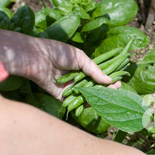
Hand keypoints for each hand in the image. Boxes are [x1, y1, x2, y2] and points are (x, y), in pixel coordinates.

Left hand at [0, 25, 117, 99]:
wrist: (37, 57)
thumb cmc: (57, 52)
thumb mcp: (80, 57)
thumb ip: (94, 70)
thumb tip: (109, 80)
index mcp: (81, 68)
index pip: (99, 76)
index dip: (109, 79)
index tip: (118, 81)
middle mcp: (77, 79)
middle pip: (95, 87)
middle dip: (106, 89)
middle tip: (116, 90)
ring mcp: (70, 88)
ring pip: (87, 96)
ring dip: (97, 96)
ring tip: (106, 95)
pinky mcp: (62, 96)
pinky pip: (75, 102)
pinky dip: (83, 103)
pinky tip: (92, 101)